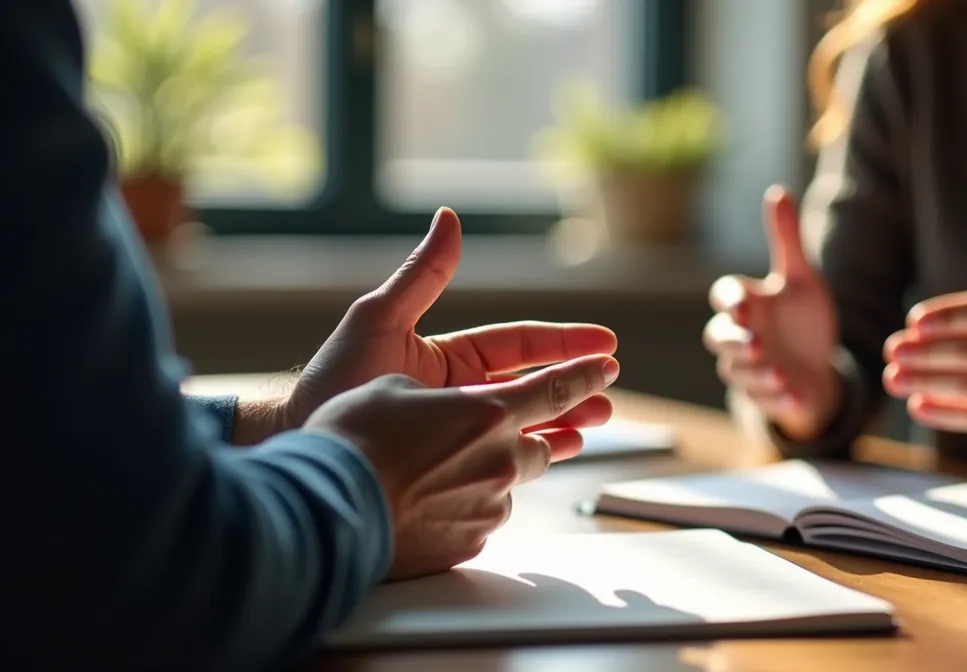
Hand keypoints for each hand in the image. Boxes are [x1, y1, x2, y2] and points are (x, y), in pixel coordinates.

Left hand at [271, 208, 617, 436]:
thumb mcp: (379, 320)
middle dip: (574, 384)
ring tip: (599, 418)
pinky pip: (504, 457)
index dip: (563, 343)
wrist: (305, 447)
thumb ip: (423, 275)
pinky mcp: (452, 465)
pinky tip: (563, 451)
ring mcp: (457, 430)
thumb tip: (450, 218)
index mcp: (449, 358)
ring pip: (524, 422)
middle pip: (531, 386)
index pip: (518, 345)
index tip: (604, 344)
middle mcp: (459, 394)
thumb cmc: (333, 382)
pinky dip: (537, 453)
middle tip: (611, 385)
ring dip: (565, 418)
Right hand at [305, 354, 619, 579]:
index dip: (585, 375)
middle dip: (548, 433)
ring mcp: (488, 505)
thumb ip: (434, 389)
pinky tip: (435, 502)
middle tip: (559, 425)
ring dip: (499, 471)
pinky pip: (482, 517)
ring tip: (463, 467)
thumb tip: (442, 399)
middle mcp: (500, 459)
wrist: (328, 508)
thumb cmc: (353, 440)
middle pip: (543, 444)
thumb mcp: (393, 383)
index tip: (608, 366)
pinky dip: (468, 506)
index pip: (555, 389)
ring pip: (511, 483)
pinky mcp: (470, 542)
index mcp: (488, 412)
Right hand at [702, 186, 841, 440]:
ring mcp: (749, 369)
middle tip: (755, 342)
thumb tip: (778, 191)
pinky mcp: (765, 396)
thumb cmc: (802, 319)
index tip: (743, 304)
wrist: (817, 366)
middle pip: (719, 338)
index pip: (725, 296)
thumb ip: (787, 240)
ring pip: (737, 371)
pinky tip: (795, 394)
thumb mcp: (802, 279)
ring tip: (778, 371)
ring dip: (756, 373)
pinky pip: (763, 399)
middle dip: (735, 341)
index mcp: (747, 304)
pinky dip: (778, 398)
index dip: (730, 300)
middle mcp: (740, 336)